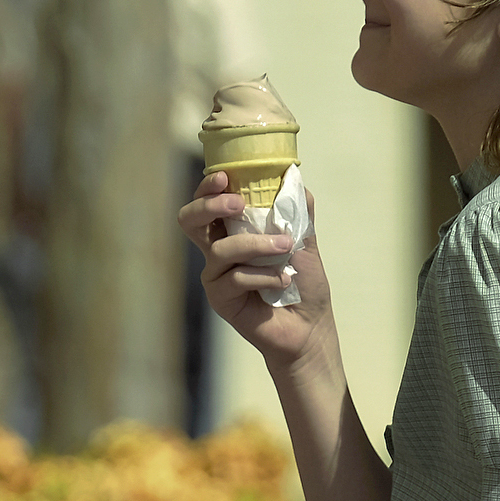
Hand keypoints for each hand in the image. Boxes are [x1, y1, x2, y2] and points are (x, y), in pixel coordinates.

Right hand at [179, 173, 331, 368]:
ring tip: (286, 248)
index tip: (225, 176)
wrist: (310, 326)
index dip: (208, 187)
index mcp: (233, 231)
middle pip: (189, 221)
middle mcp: (218, 251)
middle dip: (208, 205)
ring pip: (220, 249)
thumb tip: (291, 174)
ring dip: (257, 244)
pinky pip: (235, 278)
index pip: (208, 202)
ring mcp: (216, 276)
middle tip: (237, 203)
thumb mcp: (305, 240)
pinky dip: (264, 275)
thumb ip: (297, 209)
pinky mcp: (220, 299)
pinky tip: (283, 280)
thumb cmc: (303, 283)